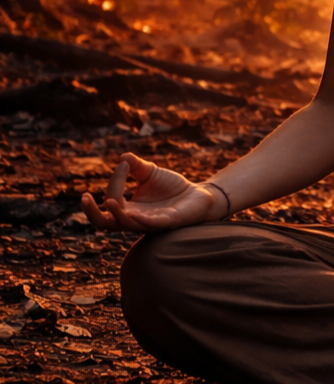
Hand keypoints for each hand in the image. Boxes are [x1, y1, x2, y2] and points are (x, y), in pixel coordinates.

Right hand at [81, 153, 224, 233]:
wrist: (199, 196)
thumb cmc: (172, 187)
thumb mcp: (150, 173)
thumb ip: (136, 167)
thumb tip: (123, 158)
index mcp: (128, 208)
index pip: (109, 199)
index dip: (114, 181)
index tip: (125, 164)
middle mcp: (135, 219)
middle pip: (104, 223)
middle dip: (92, 212)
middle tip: (84, 198)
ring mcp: (150, 223)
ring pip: (126, 225)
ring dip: (117, 214)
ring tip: (110, 201)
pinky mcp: (167, 223)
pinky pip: (151, 225)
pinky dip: (141, 220)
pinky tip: (134, 212)